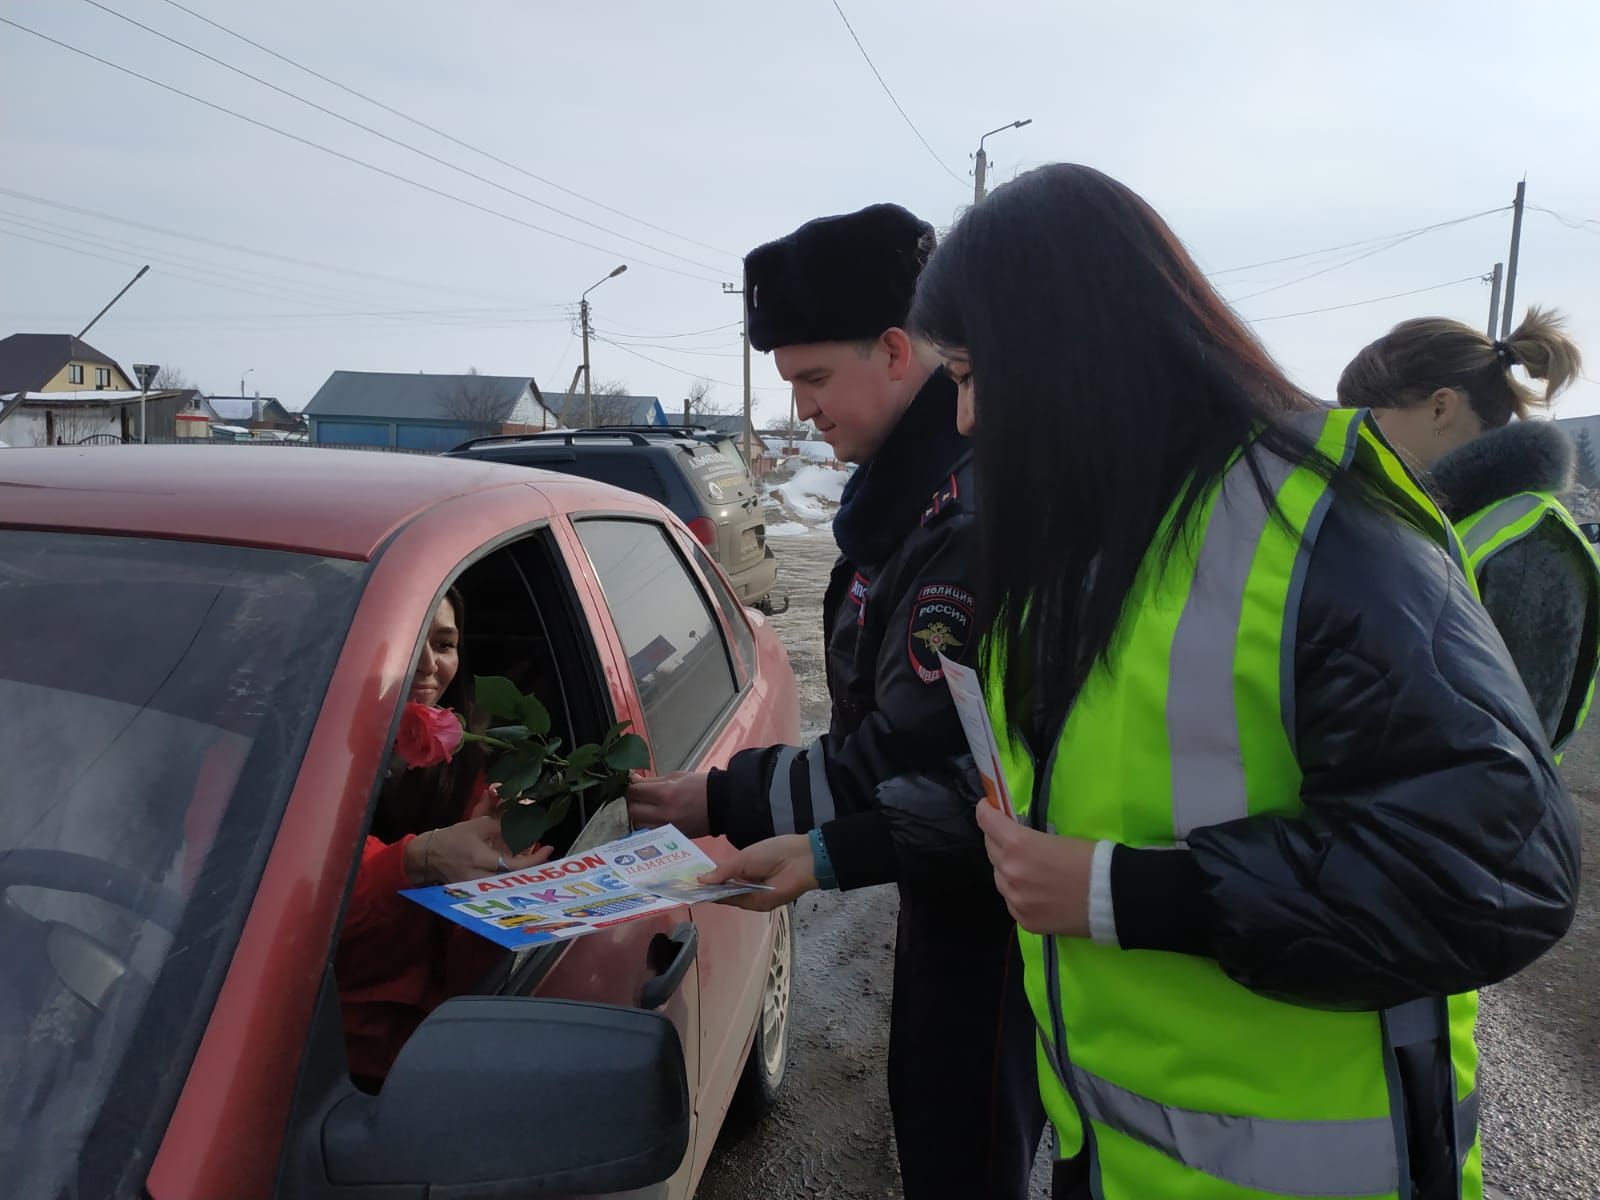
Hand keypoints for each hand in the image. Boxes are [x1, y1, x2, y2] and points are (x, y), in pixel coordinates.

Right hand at [405, 815, 553, 884]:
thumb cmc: (452, 838)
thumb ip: (499, 825)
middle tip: (546, 857)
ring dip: (523, 875)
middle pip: (514, 880)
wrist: (428, 856)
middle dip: (533, 870)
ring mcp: (477, 888)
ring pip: (508, 885)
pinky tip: (520, 871)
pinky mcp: (475, 892)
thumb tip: (521, 821)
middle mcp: (480, 878)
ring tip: (537, 862)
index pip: (514, 865)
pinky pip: (498, 887)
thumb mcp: (476, 825)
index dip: (534, 859)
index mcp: (480, 859)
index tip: (549, 848)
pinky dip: (511, 878)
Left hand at [626, 771, 710, 837]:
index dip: (631, 787)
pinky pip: (650, 830)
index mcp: (665, 794)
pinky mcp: (671, 836)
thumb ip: (652, 781)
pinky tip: (654, 816)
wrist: (722, 805)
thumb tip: (632, 780)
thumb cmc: (701, 786)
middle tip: (638, 796)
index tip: (633, 785)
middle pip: (632, 811)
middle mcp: (663, 814)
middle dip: (632, 802)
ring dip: (638, 815)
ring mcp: (666, 828)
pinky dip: (648, 823)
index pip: (634, 792)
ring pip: (638, 824)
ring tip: (646, 807)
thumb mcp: (676, 777)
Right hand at [697, 834, 815, 911]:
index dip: (705, 878)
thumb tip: (700, 880)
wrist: (799, 860)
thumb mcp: (743, 859)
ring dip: (709, 895)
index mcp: (742, 870)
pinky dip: (723, 900)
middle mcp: (745, 884)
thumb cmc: (772, 852)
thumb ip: (722, 872)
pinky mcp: (757, 904)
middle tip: (680, 888)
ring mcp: (751, 896)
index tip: (686, 879)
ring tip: (687, 892)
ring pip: (726, 897)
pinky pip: (737, 902)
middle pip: (721, 889)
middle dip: (703, 889)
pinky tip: (706, 896)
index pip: (720, 877)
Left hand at [975, 801, 1094, 936]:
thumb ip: (1026, 837)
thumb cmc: (1090, 859)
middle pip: (990, 849)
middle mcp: (1010, 872)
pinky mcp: (1024, 920)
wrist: (1113, 898)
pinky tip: (1034, 890)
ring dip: (1006, 868)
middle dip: (997, 839)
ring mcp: (1015, 900)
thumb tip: (1011, 834)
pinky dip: (1018, 892)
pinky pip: (1012, 901)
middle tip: (1009, 836)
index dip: (985, 811)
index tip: (988, 807)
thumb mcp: (1055, 837)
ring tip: (1026, 867)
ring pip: (999, 877)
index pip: (986, 822)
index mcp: (1018, 845)